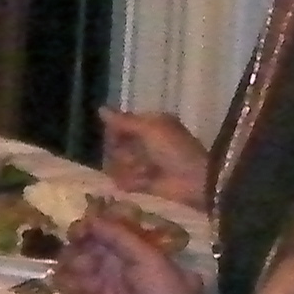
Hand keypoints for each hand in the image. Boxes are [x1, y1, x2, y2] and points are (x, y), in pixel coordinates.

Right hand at [56, 215, 226, 293]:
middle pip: (71, 257)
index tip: (77, 235)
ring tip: (96, 289)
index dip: (80, 233)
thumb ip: (118, 235)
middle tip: (89, 267)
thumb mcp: (147, 256)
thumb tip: (89, 218)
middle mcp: (103, 274)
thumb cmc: (166, 293)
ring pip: (65, 280)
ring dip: (77, 281)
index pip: (88, 237)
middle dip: (75, 258)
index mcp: (119, 255)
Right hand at [96, 109, 210, 206]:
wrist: (193, 179)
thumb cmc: (174, 148)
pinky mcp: (144, 184)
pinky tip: (143, 181)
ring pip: (119, 165)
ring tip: (146, 171)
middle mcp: (146, 143)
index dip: (115, 132)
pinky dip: (131, 182)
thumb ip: (124, 121)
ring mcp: (145, 164)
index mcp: (151, 125)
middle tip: (136, 157)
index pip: (121, 126)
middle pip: (117, 146)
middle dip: (123, 153)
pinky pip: (125, 182)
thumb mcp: (150, 128)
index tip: (114, 137)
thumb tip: (100, 109)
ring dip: (129, 168)